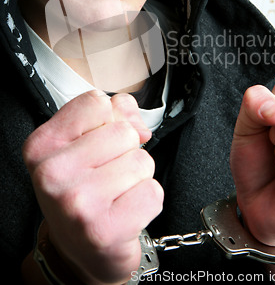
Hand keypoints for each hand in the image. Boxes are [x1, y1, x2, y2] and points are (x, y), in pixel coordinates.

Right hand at [23, 91, 163, 284]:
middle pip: (124, 132)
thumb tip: (139, 126)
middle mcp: (53, 173)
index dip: (110, 120)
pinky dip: (147, 201)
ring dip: (138, 177)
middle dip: (127, 151)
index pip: (96, 103)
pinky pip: (152, 192)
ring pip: (142, 161)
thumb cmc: (83, 191)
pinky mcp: (104, 229)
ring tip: (116, 194)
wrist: (81, 250)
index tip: (100, 142)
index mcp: (43, 145)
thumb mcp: (85, 144)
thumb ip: (114, 114)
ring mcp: (77, 202)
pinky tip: (125, 211)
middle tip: (107, 175)